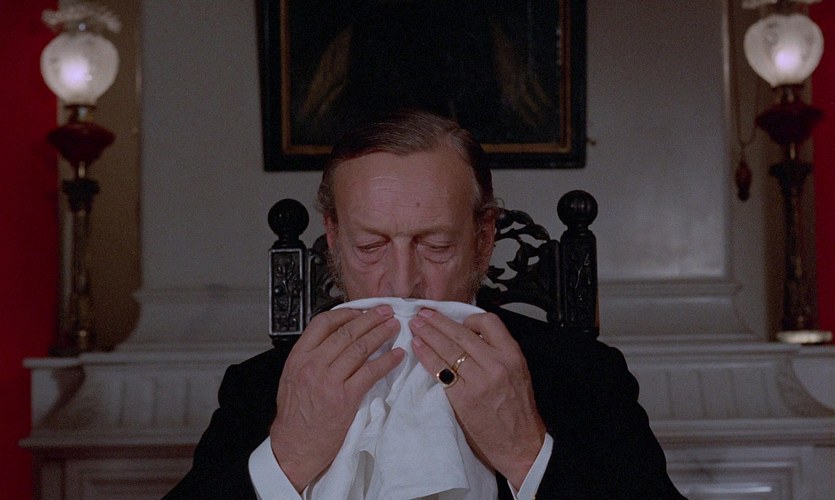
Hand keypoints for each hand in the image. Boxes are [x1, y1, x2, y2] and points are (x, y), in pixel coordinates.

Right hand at [270, 305, 403, 491]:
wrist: (294, 447)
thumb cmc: (295, 417)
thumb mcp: (292, 378)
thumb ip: (310, 357)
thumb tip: (333, 340)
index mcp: (299, 357)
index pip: (322, 323)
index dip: (346, 313)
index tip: (360, 311)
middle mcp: (313, 365)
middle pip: (346, 332)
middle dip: (370, 319)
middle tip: (385, 312)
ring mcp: (329, 381)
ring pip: (360, 348)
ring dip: (381, 334)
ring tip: (394, 327)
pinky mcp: (345, 398)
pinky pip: (370, 372)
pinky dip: (387, 361)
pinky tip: (397, 355)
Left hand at [410, 309, 545, 488]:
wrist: (521, 445)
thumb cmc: (518, 411)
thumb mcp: (517, 373)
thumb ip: (497, 354)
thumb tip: (469, 338)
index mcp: (512, 355)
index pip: (489, 323)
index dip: (469, 319)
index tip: (456, 320)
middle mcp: (496, 364)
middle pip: (461, 334)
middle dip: (438, 322)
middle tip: (423, 313)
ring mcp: (479, 381)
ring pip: (448, 349)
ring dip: (428, 334)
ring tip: (415, 326)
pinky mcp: (463, 398)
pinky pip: (440, 370)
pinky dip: (426, 356)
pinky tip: (417, 348)